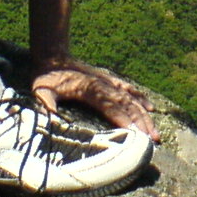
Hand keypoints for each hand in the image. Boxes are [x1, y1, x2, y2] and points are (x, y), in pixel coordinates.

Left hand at [32, 59, 159, 141]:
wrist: (53, 57)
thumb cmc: (46, 78)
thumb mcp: (42, 91)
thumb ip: (47, 103)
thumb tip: (50, 117)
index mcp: (89, 89)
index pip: (109, 105)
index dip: (122, 118)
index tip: (134, 132)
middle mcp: (103, 85)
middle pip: (126, 104)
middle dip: (140, 122)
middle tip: (153, 139)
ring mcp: (108, 82)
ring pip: (131, 99)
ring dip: (144, 115)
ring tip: (155, 131)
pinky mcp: (109, 80)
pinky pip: (128, 89)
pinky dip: (140, 98)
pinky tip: (151, 108)